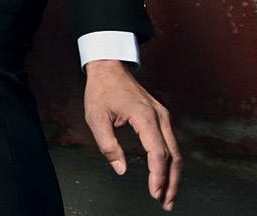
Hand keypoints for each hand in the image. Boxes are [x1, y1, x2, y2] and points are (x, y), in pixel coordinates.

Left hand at [84, 59, 181, 210]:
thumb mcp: (95, 117)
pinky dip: (170, 161)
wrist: (108, 67)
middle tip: (165, 202)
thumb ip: (107, 144)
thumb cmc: (101, 90)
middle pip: (173, 156)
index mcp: (145, 117)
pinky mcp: (161, 117)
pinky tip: (165, 174)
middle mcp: (160, 117)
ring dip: (173, 174)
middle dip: (171, 182)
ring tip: (167, 194)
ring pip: (175, 151)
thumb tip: (120, 168)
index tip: (154, 193)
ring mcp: (163, 116)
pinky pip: (170, 143)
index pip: (158, 153)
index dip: (158, 176)